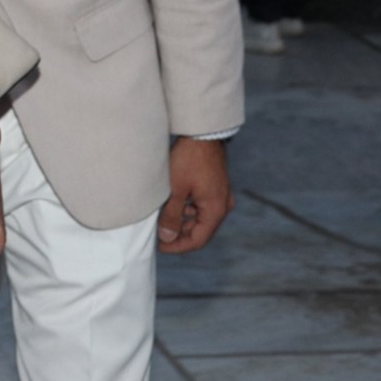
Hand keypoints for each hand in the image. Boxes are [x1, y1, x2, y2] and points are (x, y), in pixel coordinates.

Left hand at [159, 137, 233, 253]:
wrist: (202, 133)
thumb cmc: (189, 160)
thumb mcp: (176, 189)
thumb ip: (172, 215)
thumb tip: (167, 238)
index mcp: (216, 210)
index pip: (198, 240)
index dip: (178, 246)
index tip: (160, 247)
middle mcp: (223, 206)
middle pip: (200, 230)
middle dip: (179, 234)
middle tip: (158, 234)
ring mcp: (221, 196)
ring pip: (200, 218)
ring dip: (183, 220)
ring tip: (162, 217)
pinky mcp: (216, 187)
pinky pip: (202, 206)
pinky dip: (187, 209)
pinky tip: (173, 203)